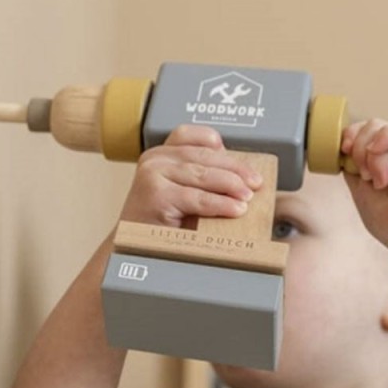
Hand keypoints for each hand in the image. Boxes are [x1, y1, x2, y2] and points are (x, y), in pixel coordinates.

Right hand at [119, 125, 262, 226]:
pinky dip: (219, 204)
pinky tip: (235, 209)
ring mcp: (153, 175)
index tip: (243, 165)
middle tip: (256, 184)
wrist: (130, 249)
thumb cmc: (158, 223)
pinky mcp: (156, 195)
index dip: (222, 148)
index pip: (195, 137)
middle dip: (236, 170)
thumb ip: (200, 178)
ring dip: (231, 186)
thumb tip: (243, 179)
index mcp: (161, 153)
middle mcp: (155, 159)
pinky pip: (196, 197)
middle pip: (204, 157)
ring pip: (203, 175)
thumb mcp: (179, 192)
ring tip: (248, 197)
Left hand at [340, 119, 387, 250]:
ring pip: (380, 128)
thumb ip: (354, 162)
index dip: (350, 136)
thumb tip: (344, 143)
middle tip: (364, 177)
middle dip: (358, 149)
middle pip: (371, 125)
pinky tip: (382, 172)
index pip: (366, 130)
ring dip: (370, 156)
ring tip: (377, 181)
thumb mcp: (360, 185)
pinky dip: (383, 147)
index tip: (343, 153)